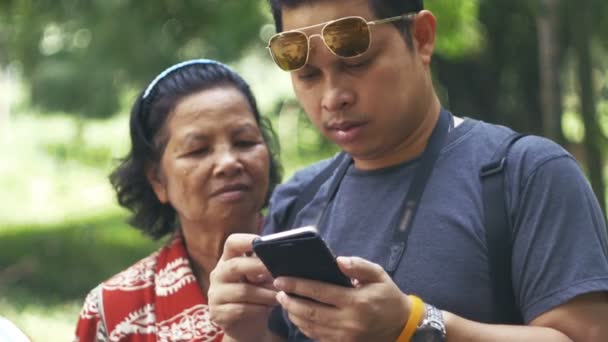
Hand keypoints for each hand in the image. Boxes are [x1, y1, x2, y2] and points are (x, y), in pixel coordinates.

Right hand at [208, 234, 278, 341]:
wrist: (247, 326)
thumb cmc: (257, 296)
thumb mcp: (261, 279)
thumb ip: (265, 268)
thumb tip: (281, 259)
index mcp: (228, 260)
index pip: (232, 243)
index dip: (247, 240)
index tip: (263, 243)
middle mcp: (218, 274)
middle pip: (235, 266)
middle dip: (258, 267)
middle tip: (277, 272)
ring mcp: (215, 294)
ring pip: (242, 291)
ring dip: (265, 293)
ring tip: (280, 295)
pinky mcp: (217, 313)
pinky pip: (241, 309)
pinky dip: (258, 309)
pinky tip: (268, 308)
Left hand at [274, 256, 411, 341]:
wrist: (402, 326)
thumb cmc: (388, 296)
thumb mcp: (379, 275)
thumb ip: (358, 265)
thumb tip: (337, 260)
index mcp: (356, 302)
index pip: (320, 292)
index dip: (297, 285)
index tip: (281, 279)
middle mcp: (348, 322)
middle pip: (309, 312)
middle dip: (289, 301)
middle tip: (278, 291)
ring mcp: (344, 337)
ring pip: (310, 327)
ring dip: (293, 314)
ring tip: (284, 302)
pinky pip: (317, 336)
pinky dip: (303, 326)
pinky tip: (297, 315)